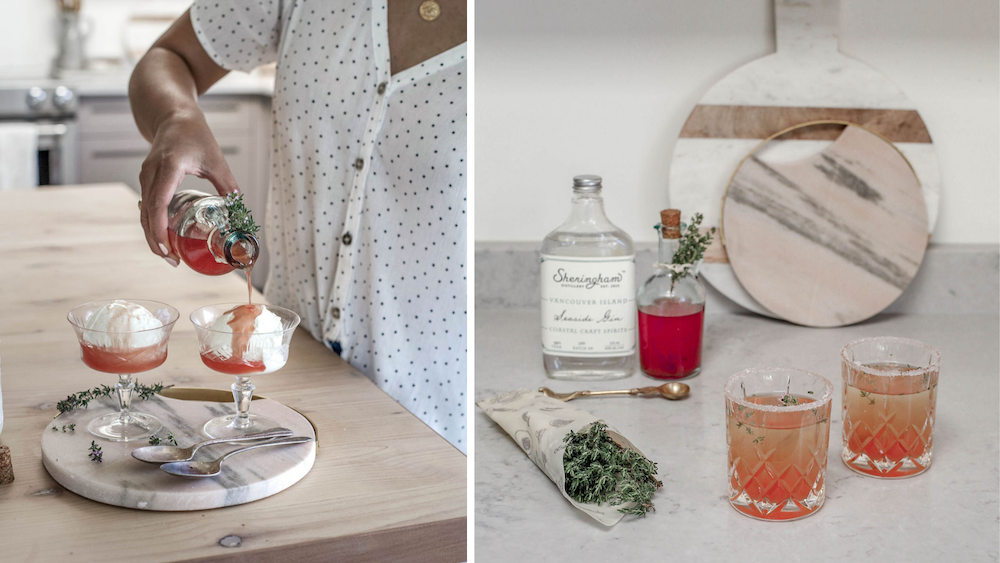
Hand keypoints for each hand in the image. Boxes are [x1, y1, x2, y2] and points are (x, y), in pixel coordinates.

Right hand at [138, 114, 238, 265]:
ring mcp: (146, 175)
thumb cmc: (195, 133)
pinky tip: (164, 237)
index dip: (159, 228)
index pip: (158, 203)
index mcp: (169, 167)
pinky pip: (146, 205)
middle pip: (146, 213)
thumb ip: (227, 185)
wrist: (172, 114)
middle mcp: (151, 172)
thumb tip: (240, 211)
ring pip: (143, 212)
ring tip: (169, 255)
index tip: (167, 248)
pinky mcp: (146, 178)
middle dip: (155, 240)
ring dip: (152, 235)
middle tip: (172, 261)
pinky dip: (152, 223)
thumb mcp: (216, 159)